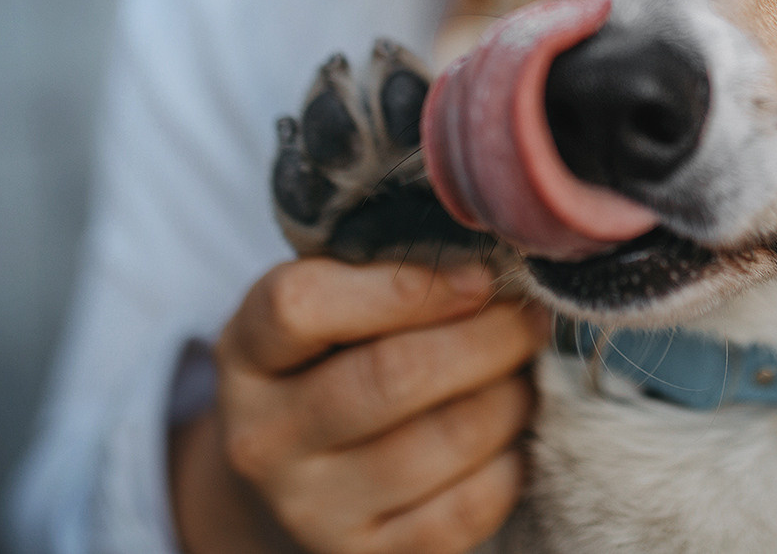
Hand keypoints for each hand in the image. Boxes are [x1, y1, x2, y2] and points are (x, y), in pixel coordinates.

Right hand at [171, 258, 548, 553]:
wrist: (287, 480)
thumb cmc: (327, 364)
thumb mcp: (322, 306)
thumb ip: (382, 275)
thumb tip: (492, 267)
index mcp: (247, 354)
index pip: (301, 306)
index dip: (405, 287)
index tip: (477, 278)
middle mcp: (264, 439)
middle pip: (391, 376)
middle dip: (486, 339)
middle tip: (529, 318)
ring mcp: (311, 509)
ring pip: (440, 442)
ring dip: (508, 398)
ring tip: (524, 373)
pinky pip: (463, 509)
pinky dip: (508, 463)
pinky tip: (510, 434)